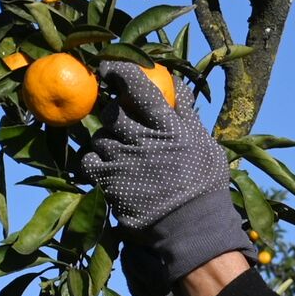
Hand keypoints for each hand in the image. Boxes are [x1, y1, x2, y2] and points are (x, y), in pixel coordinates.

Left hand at [79, 61, 252, 295]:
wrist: (191, 228)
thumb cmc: (203, 185)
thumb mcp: (204, 143)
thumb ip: (186, 112)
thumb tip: (176, 80)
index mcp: (168, 126)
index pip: (138, 86)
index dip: (119, 70)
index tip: (108, 67)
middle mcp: (142, 140)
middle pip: (114, 110)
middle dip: (115, 110)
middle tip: (124, 120)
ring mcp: (122, 161)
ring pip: (101, 135)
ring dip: (108, 138)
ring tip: (125, 152)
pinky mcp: (108, 182)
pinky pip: (90, 159)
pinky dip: (96, 159)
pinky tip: (110, 166)